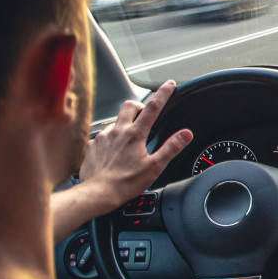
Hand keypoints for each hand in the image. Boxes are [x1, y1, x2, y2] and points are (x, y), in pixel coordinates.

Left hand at [78, 80, 192, 212]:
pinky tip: (111, 152)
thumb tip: (186, 134)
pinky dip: (108, 140)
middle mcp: (117, 131)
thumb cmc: (125, 183)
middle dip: (138, 104)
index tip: (169, 84)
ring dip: (123, 124)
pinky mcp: (91, 146)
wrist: (97, 193)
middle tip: (144, 111)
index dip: (163, 94)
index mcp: (135, 135)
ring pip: (115, 121)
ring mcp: (102, 137)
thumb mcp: (155, 167)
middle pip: (129, 106)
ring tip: (128, 138)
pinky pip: (101, 136)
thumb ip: (171, 147)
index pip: (153, 107)